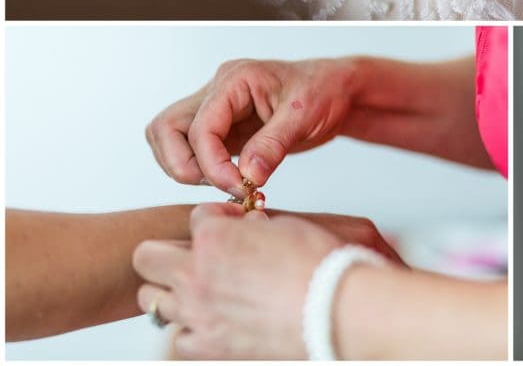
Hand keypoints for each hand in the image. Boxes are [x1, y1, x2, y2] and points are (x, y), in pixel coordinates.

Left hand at [133, 204, 399, 359]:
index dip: (216, 217)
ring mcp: (196, 315)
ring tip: (201, 289)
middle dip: (167, 250)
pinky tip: (214, 321)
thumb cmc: (317, 266)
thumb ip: (253, 225)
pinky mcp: (207, 348)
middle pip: (146, 256)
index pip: (195, 216)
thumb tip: (247, 227)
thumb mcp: (285, 226)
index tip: (233, 224)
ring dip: (171, 290)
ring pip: (150, 300)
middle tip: (193, 254)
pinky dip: (191, 328)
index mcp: (215, 237)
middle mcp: (196, 275)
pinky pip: (179, 337)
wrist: (333, 311)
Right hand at [146, 57, 361, 196]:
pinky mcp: (223, 128)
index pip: (199, 126)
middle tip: (223, 185)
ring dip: (187, 169)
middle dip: (184, 165)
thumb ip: (273, 144)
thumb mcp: (304, 115)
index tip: (238, 187)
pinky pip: (191, 150)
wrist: (339, 91)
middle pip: (167, 129)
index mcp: (235, 79)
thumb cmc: (325, 90)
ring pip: (170, 139)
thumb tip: (246, 177)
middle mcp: (218, 91)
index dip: (212, 163)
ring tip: (228, 183)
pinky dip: (201, 170)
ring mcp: (217, 109)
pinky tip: (231, 180)